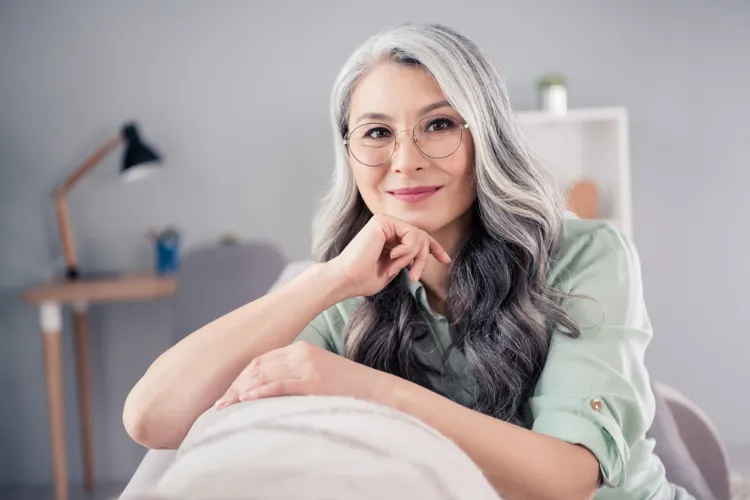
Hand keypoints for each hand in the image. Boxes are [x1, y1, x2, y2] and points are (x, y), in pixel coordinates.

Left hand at [214, 341, 392, 409]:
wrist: (377, 391)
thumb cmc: (348, 389)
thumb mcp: (319, 373)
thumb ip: (296, 375)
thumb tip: (268, 390)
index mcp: (302, 348)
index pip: (262, 360)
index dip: (241, 376)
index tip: (228, 393)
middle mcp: (302, 353)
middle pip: (258, 366)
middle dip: (235, 385)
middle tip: (220, 404)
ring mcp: (307, 366)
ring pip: (263, 376)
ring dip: (240, 392)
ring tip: (225, 407)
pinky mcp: (313, 382)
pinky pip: (277, 386)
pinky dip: (257, 393)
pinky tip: (244, 401)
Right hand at [329, 214, 451, 297]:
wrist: (347, 279)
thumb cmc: (365, 279)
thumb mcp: (394, 269)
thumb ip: (407, 258)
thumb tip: (425, 253)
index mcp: (389, 237)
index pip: (418, 238)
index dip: (434, 248)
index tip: (446, 260)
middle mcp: (387, 226)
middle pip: (422, 237)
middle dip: (423, 259)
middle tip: (414, 276)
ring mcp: (385, 222)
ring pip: (418, 236)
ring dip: (411, 258)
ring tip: (395, 269)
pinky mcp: (383, 221)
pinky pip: (411, 234)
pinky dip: (406, 250)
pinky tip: (391, 257)